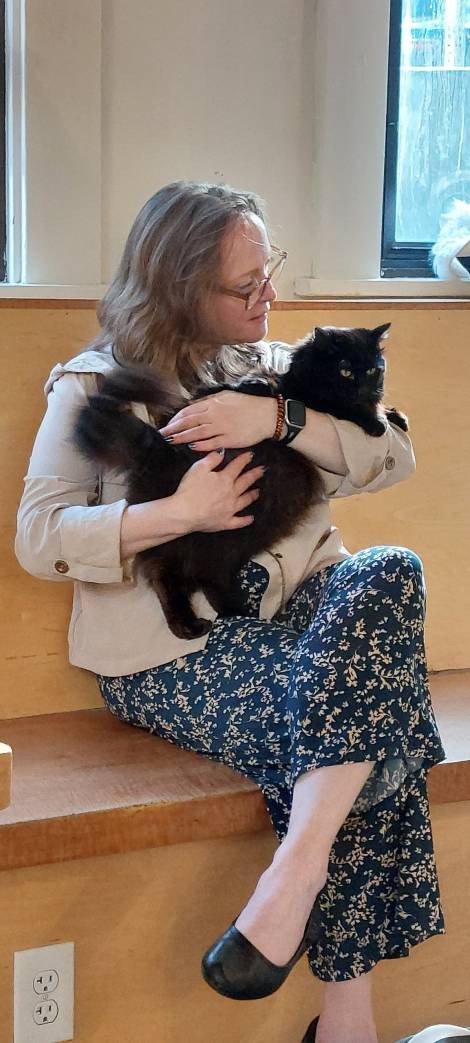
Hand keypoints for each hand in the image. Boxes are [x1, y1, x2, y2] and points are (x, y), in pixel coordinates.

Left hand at [158, 390, 276, 449]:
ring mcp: (222, 428)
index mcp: (214, 403)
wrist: (267, 415)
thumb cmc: (248, 405)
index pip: (189, 411)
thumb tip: (193, 405)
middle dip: (173, 428)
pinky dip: (200, 445)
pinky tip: (191, 447)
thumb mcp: (227, 396)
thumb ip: (209, 401)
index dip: (176, 418)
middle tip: (162, 434)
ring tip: (171, 441)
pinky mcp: (229, 440)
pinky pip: (211, 443)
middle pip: (189, 422)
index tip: (168, 424)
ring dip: (182, 437)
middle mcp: (215, 415)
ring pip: (197, 433)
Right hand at [174, 450, 264, 531]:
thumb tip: (222, 452)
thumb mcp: (198, 468)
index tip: (251, 455)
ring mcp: (230, 509)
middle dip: (254, 475)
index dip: (244, 459)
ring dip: (252, 495)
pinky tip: (251, 518)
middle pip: (245, 482)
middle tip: (263, 470)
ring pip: (245, 500)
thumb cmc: (189, 489)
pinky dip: (246, 520)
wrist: (184, 513)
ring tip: (258, 492)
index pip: (237, 466)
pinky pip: (239, 522)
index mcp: (225, 479)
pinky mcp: (225, 522)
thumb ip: (212, 459)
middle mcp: (231, 493)